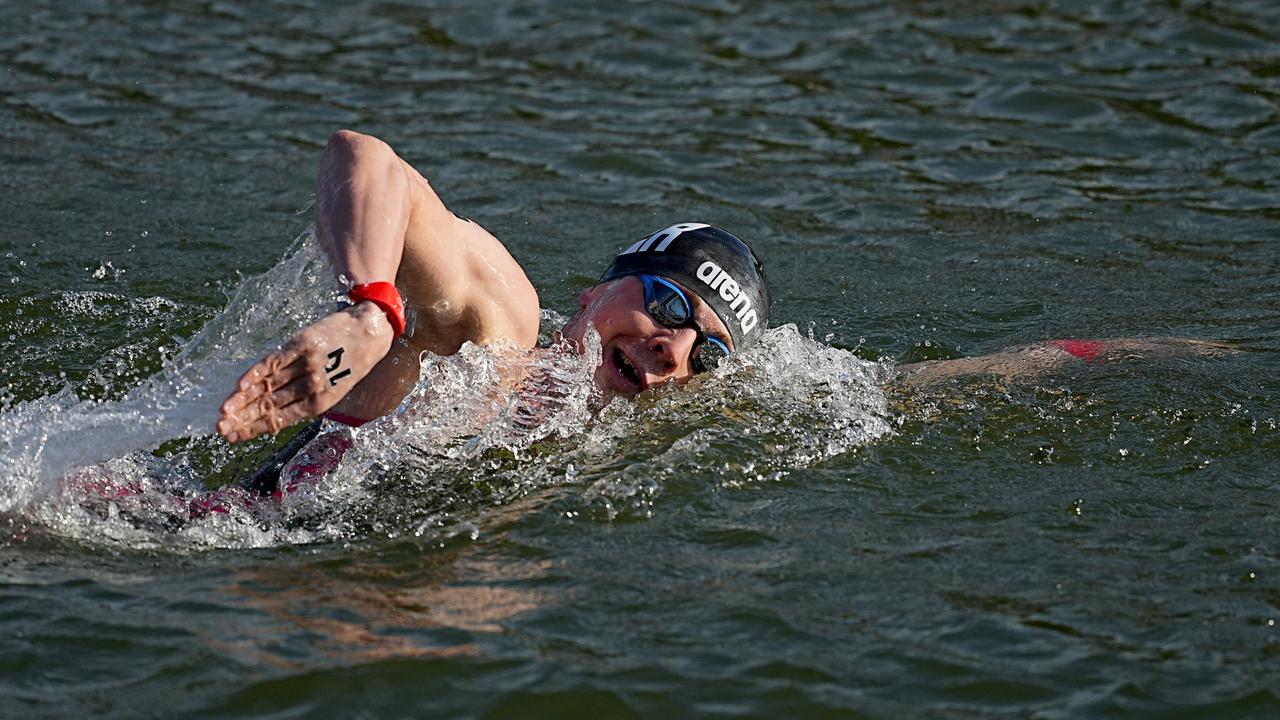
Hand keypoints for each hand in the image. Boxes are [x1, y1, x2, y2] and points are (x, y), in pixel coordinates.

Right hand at [217, 302, 394, 441]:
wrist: (370, 332)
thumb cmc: (350, 363)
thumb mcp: (334, 388)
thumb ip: (304, 400)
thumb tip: (270, 412)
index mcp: (321, 402)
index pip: (280, 419)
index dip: (255, 429)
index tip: (233, 436)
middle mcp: (312, 386)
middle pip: (270, 405)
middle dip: (243, 419)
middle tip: (220, 429)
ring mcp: (306, 365)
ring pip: (268, 386)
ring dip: (243, 400)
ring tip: (223, 412)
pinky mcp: (301, 344)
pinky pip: (273, 362)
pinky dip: (255, 373)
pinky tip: (239, 386)